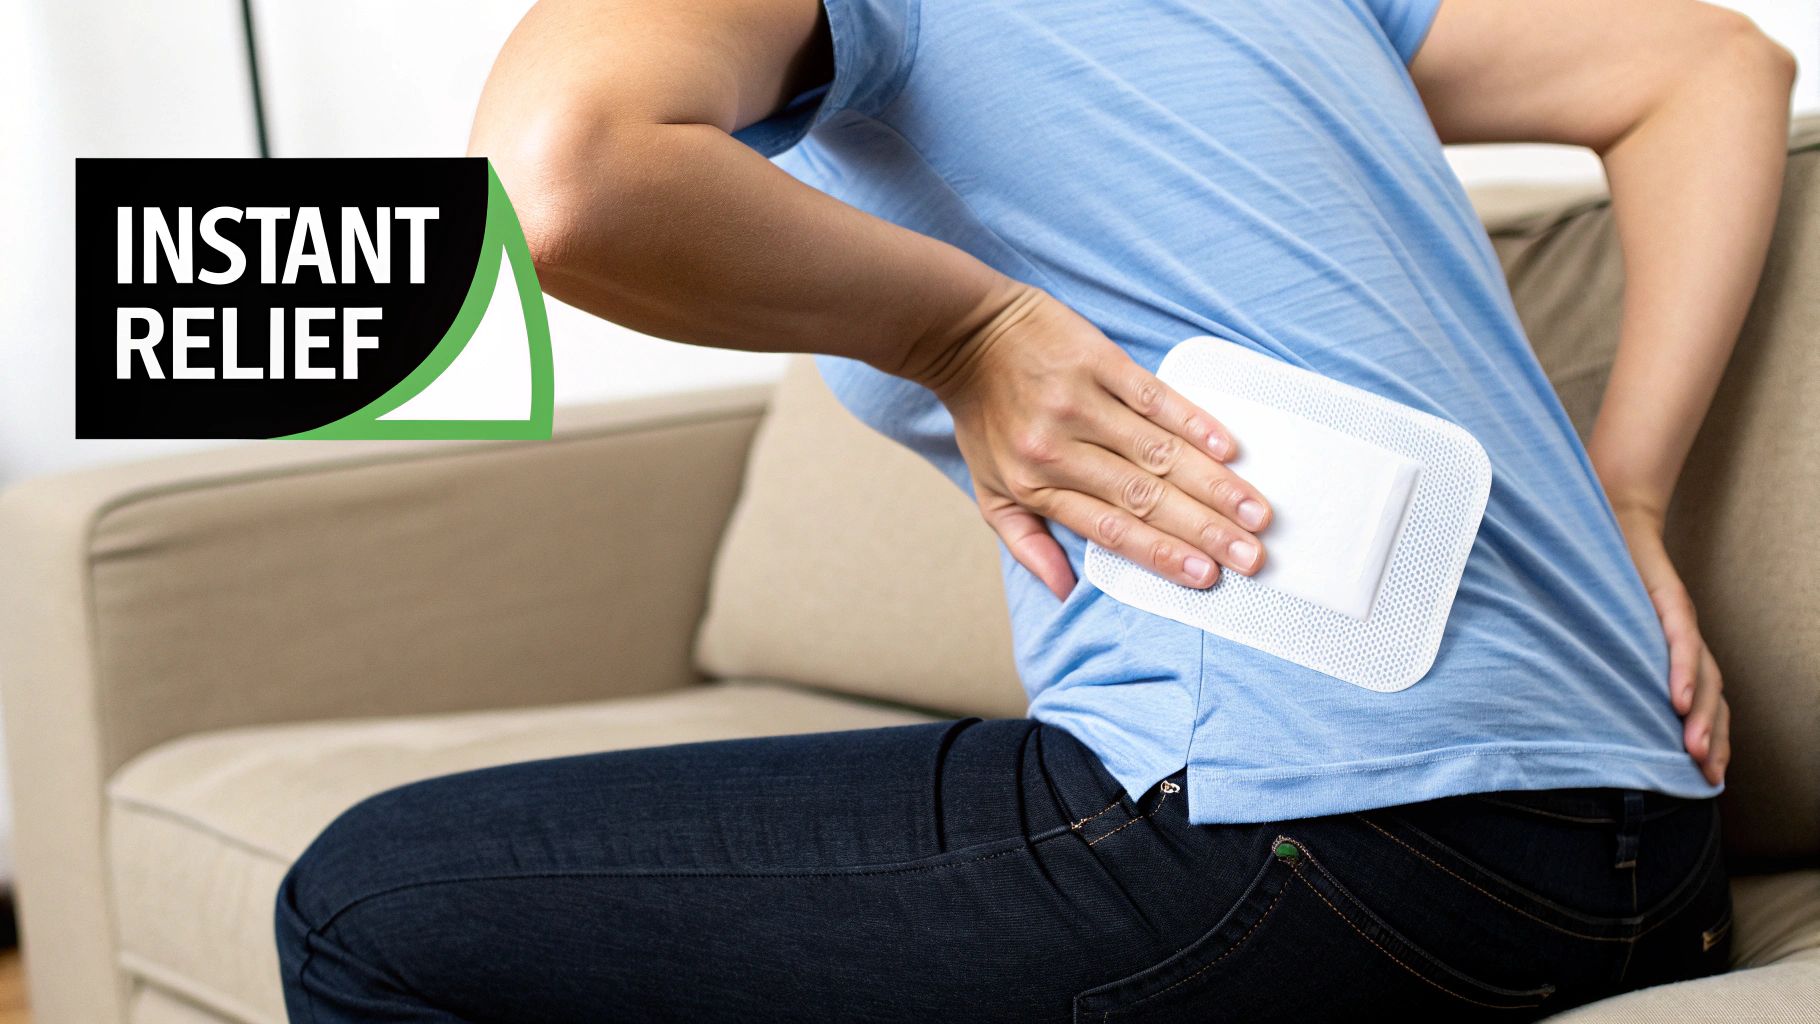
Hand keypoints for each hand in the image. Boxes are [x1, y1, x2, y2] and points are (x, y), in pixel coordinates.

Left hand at [913, 282, 1271, 600]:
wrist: (964, 332)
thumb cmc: (984, 418)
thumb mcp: (990, 489)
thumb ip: (1026, 543)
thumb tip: (1064, 592)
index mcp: (1035, 484)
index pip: (1109, 528)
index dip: (1160, 553)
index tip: (1206, 576)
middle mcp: (1059, 447)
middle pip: (1144, 496)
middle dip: (1203, 530)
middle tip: (1250, 556)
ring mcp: (1081, 401)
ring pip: (1158, 452)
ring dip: (1212, 485)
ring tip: (1255, 512)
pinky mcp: (1098, 360)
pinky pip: (1154, 396)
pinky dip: (1192, 422)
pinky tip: (1227, 449)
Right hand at [1614, 505, 1729, 784]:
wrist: (1610, 512)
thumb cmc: (1599, 571)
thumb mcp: (1601, 624)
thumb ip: (1601, 655)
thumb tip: (1576, 697)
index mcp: (1670, 647)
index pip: (1703, 700)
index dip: (1710, 738)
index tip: (1705, 778)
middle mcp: (1683, 637)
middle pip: (1712, 697)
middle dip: (1712, 740)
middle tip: (1706, 780)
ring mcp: (1678, 618)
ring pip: (1704, 677)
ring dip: (1701, 718)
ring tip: (1694, 753)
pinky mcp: (1667, 597)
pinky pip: (1681, 641)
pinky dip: (1681, 672)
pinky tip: (1678, 701)